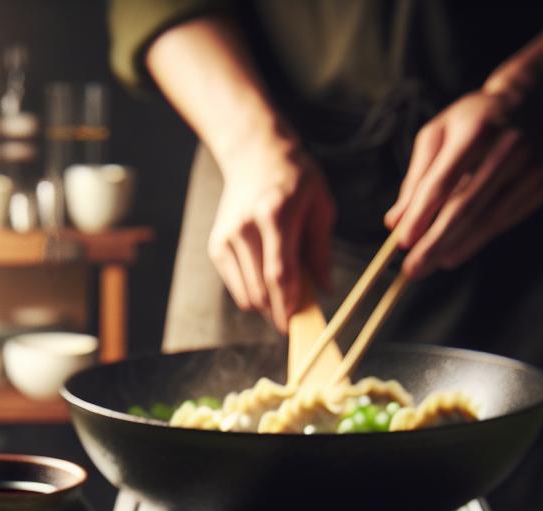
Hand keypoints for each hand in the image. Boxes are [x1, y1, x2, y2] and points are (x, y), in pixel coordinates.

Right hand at [209, 141, 334, 331]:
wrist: (254, 153)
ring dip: (266, 305)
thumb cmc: (294, 178)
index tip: (295, 324)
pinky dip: (252, 293)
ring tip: (283, 294)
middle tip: (294, 315)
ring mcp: (228, 237)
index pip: (279, 273)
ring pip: (247, 295)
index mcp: (275, 215)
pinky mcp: (217, 246)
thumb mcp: (320, 204)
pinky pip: (236, 287)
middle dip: (279, 311)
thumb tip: (325, 289)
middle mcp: (246, 227)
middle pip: (261, 289)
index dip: (288, 304)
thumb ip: (321, 249)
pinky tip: (264, 279)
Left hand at [385, 88, 542, 277]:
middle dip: (434, 244)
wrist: (530, 102)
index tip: (403, 243)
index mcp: (477, 130)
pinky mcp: (541, 186)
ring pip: (485, 221)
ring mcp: (530, 168)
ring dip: (453, 249)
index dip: (422, 215)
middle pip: (465, 208)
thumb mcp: (436, 136)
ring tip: (428, 266)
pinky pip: (501, 222)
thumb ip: (415, 179)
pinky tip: (453, 251)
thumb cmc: (471, 121)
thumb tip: (394, 223)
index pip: (443, 182)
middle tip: (411, 270)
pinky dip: (475, 240)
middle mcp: (509, 148)